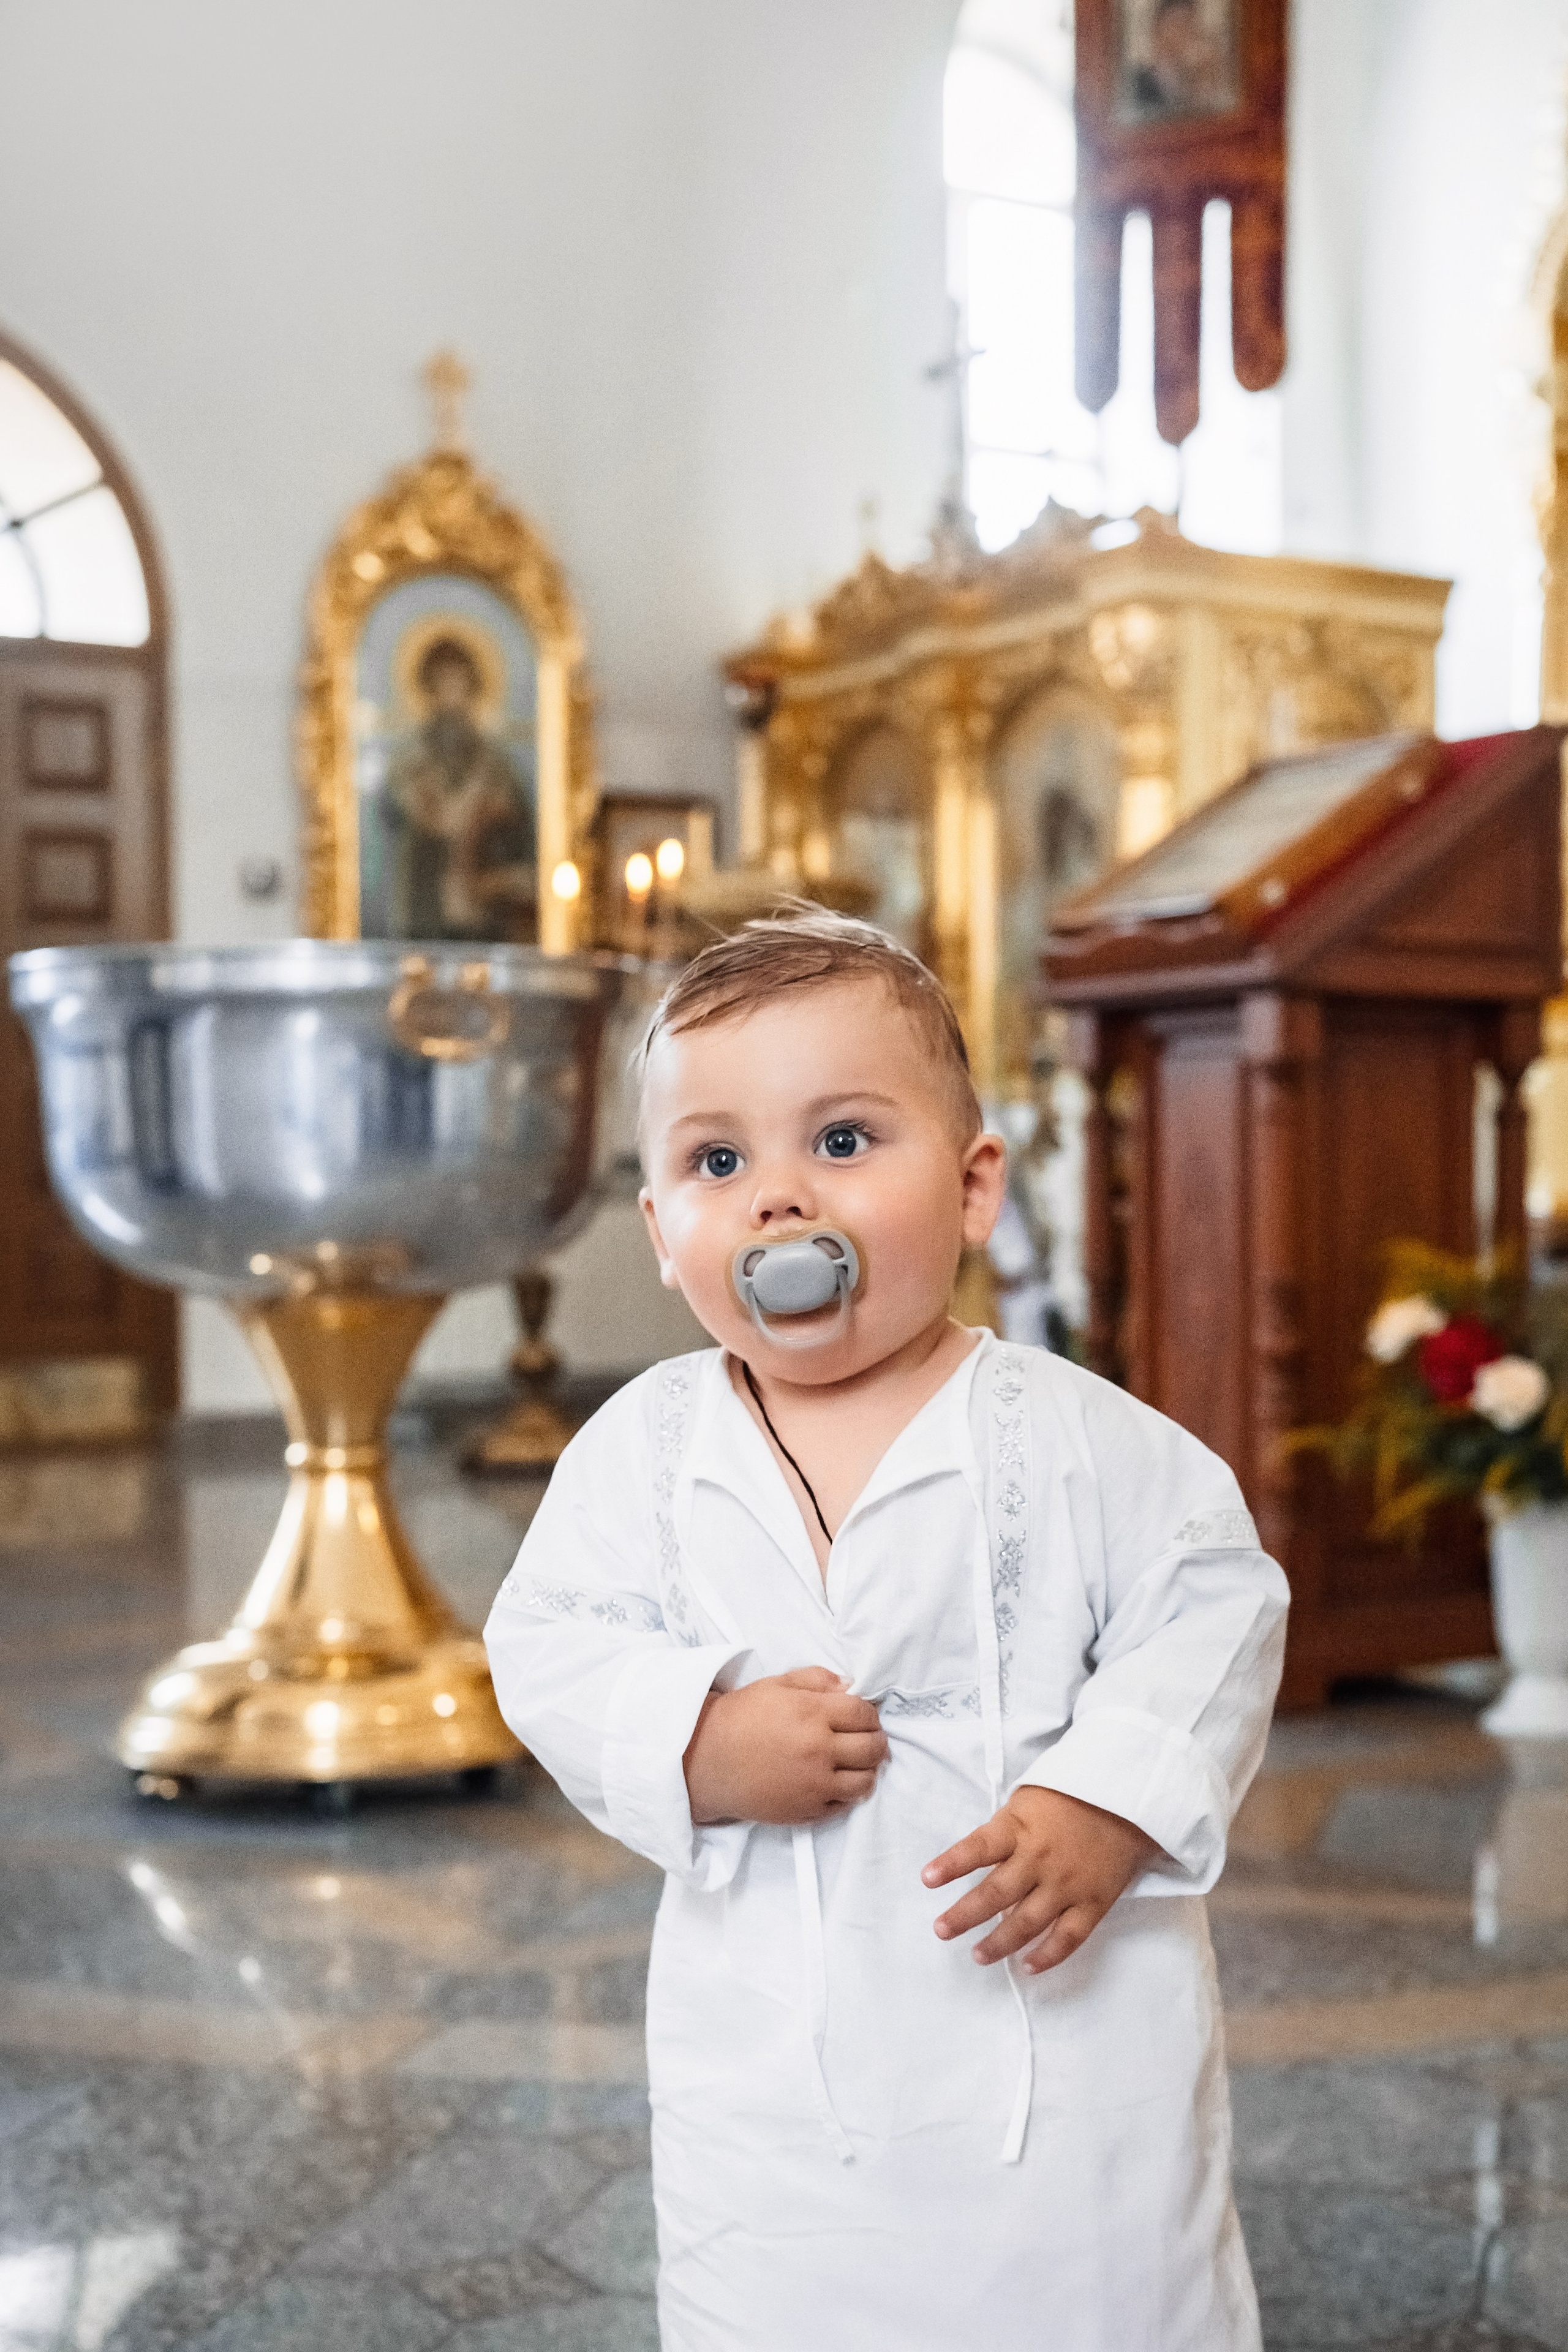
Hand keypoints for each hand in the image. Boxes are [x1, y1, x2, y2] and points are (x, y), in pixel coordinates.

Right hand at [684, 1666, 887, 1827]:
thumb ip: (816, 1679)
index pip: (864, 1714)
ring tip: (857, 1762)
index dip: (869, 1714)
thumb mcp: (776, 1684)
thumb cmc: (741, 1717)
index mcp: (812, 1713)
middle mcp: (819, 1750)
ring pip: (866, 1781)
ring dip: (868, 1769)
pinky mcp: (807, 1810)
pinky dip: (847, 1793)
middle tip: (868, 1738)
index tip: (863, 1717)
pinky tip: (836, 1781)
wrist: (708, 1760)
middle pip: (872, 1748)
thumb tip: (849, 1685)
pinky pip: (844, 1804)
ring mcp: (815, 1784)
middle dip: (876, 1740)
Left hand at [921, 1786, 1157, 1972]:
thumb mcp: (1028, 1801)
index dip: (952, 1864)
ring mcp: (1068, 1883)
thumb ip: (1006, 1833)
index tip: (927, 1879)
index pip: (978, 1847)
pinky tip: (1027, 1967)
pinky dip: (1048, 1956)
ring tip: (976, 1955)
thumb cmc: (1071, 1795)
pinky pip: (1068, 1937)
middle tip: (941, 1930)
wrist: (1130, 1797)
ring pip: (1027, 1922)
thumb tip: (983, 1870)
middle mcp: (1040, 1858)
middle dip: (965, 1915)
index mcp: (1019, 1826)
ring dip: (998, 1943)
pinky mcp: (1094, 1902)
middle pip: (995, 1893)